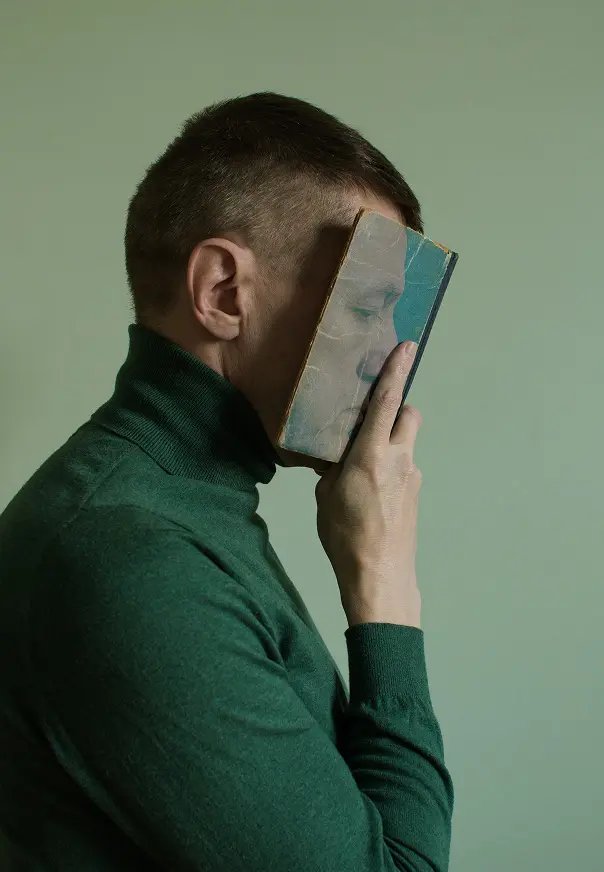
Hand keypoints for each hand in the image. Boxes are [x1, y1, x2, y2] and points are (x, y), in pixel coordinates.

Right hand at [314, 341, 422, 627]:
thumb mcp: (326, 496)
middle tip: (371, 418)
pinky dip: (391, 466)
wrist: (380, 576)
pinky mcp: (416, 493)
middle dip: (395, 408)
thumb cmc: (345, 536)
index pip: (387, 402)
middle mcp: (399, 459)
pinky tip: (371, 491)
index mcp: (371, 455)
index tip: (406, 346)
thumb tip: (337, 455)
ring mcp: (412, 476)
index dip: (395, 371)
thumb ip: (334, 467)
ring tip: (363, 463)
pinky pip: (405, 465)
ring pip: (407, 442)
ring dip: (391, 440)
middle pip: (408, 414)